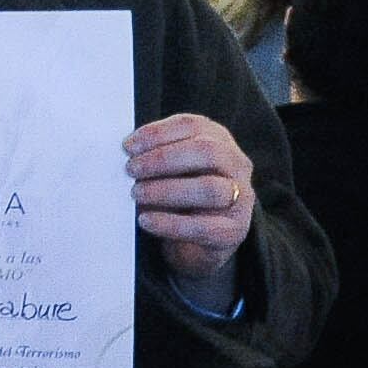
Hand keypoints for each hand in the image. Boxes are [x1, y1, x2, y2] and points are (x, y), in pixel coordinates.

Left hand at [129, 113, 256, 298]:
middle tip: (131, 170)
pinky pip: (203, 226)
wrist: (198, 241)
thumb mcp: (170, 169)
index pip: (192, 126)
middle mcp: (235, 165)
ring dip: (167, 190)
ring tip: (137, 194)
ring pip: (210, 189)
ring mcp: (240, 197)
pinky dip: (170, 223)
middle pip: (207, 152)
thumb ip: (154, 157)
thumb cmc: (179, 195)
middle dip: (163, 159)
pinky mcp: (234, 230)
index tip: (128, 147)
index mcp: (218, 140)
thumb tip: (126, 154)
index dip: (158, 133)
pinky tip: (146, 220)